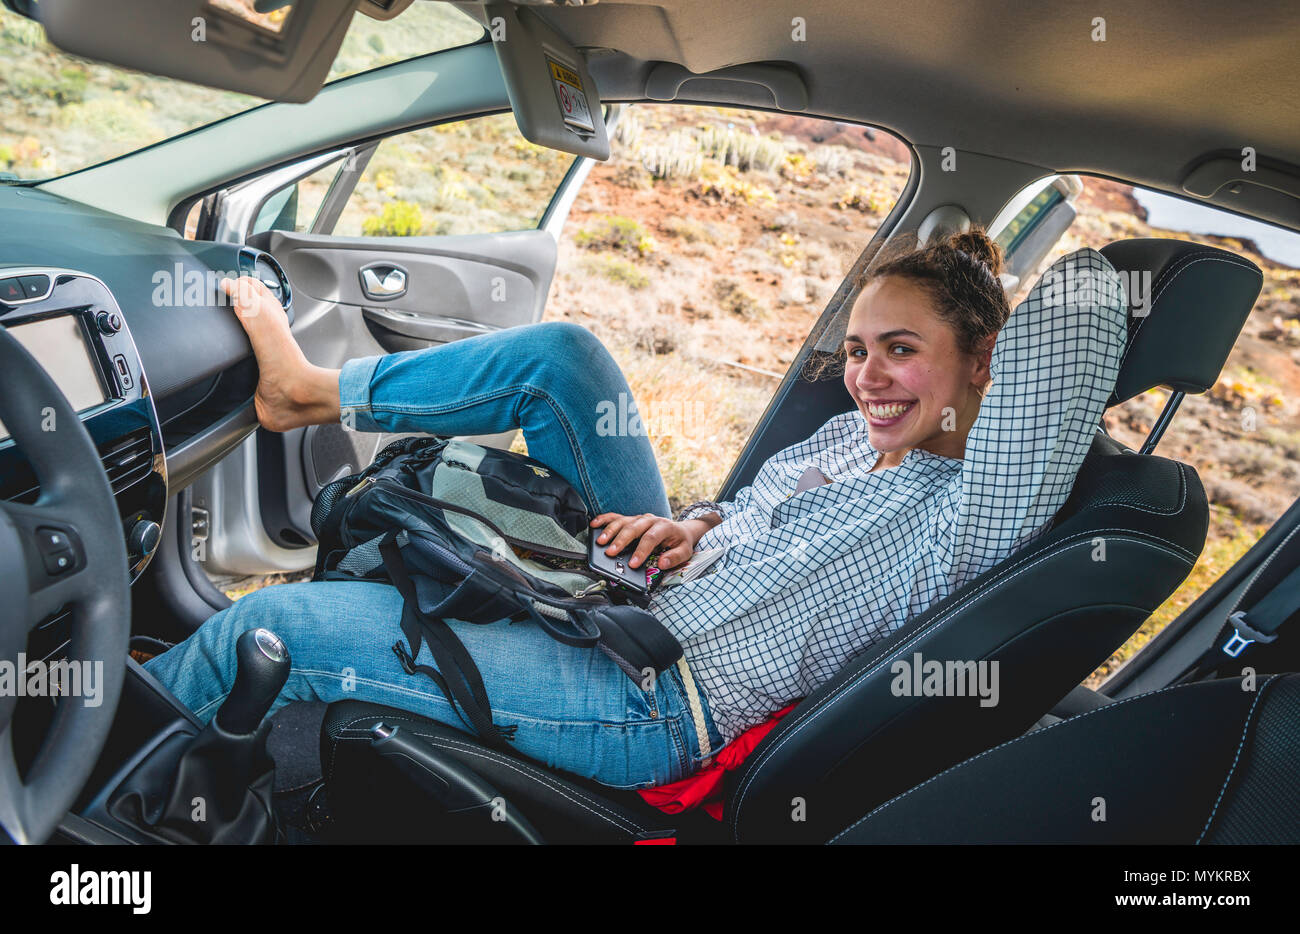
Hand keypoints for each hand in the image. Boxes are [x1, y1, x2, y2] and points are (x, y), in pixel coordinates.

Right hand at [589, 513, 705, 571]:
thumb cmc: (680, 542)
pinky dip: (604, 520)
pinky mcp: (631, 519)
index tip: (633, 564)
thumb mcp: (685, 551)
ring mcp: (639, 518)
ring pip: (623, 521)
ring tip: (600, 542)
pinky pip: (616, 517)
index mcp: (664, 526)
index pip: (651, 538)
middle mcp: (650, 520)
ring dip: (610, 531)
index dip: (641, 551)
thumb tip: (662, 563)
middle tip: (611, 552)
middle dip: (621, 541)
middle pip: (633, 528)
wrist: (680, 530)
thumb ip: (675, 557)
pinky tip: (595, 524)